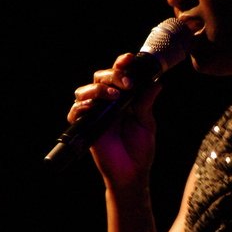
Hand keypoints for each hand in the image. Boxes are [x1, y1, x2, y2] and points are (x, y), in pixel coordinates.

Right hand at [68, 52, 162, 187]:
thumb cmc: (140, 149)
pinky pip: (75, 113)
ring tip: (114, 95)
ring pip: (84, 91)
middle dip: (112, 75)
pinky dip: (81, 107)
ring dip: (98, 89)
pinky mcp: (86, 127)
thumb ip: (147, 103)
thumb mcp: (147, 123)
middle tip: (127, 83)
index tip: (129, 59)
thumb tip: (156, 83)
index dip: (121, 64)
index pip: (118, 75)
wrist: (132, 173)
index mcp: (122, 99)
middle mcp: (106, 103)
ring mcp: (95, 114)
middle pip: (99, 78)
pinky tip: (93, 107)